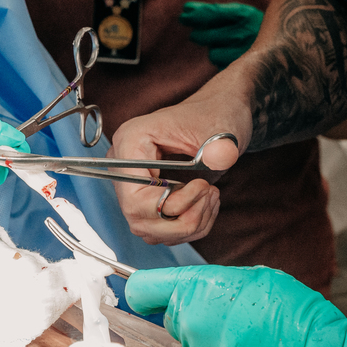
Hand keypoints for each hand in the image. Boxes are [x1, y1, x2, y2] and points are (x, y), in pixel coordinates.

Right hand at [108, 80, 248, 245]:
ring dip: (190, 224)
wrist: (221, 114)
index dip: (172, 203)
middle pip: (140, 219)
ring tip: (211, 196)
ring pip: (151, 230)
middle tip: (210, 194)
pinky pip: (160, 231)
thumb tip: (214, 166)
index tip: (202, 187)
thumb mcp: (222, 133)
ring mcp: (133, 186)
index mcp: (131, 141)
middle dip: (184, 218)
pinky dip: (189, 227)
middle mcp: (124, 165)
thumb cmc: (216, 116)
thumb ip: (219, 151)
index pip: (135, 198)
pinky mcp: (146, 200)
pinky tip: (204, 204)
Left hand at [126, 265, 346, 346]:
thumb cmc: (295, 315)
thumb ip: (212, 286)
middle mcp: (191, 324)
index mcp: (199, 290)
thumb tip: (187, 293)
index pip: (143, 288)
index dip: (144, 292)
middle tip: (231, 320)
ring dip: (209, 345)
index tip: (142, 295)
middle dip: (192, 319)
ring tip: (247, 343)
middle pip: (172, 321)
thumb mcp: (252, 279)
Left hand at [179, 2, 264, 68]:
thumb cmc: (255, 28)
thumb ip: (215, 11)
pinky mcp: (243, 68)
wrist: (287, 47)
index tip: (183, 13)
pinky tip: (232, 56)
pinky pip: (221, 65)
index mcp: (245, 15)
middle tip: (196, 33)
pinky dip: (222, 61)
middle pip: (208, 35)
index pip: (213, 13)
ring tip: (224, 45)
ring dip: (214, 49)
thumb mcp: (241, 14)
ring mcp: (244, 52)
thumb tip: (185, 9)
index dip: (196, 14)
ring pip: (213, 53)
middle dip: (199, 33)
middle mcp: (245, 33)